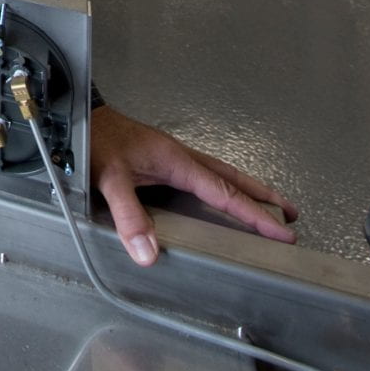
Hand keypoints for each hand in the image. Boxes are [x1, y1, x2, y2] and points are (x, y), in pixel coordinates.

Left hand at [90, 104, 298, 266]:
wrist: (77, 116)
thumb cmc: (94, 141)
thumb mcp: (109, 178)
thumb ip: (129, 215)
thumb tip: (149, 254)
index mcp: (177, 161)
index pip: (226, 194)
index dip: (256, 215)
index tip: (283, 232)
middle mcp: (180, 157)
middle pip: (232, 179)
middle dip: (263, 197)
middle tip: (292, 215)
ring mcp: (172, 156)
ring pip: (219, 174)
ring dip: (245, 190)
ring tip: (266, 205)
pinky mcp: (160, 159)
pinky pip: (203, 175)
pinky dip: (222, 186)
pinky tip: (218, 196)